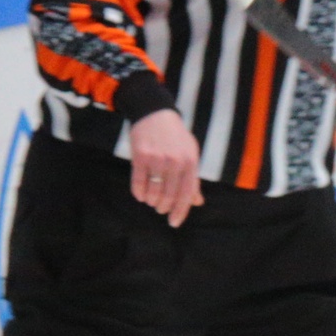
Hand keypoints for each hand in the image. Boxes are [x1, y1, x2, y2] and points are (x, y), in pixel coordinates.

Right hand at [128, 108, 203, 226]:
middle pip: (169, 195)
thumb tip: (197, 202)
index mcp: (190, 163)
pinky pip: (138, 182)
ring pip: (153, 191)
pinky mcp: (140, 156)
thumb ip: (193, 179)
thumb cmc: (176, 137)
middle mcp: (175, 162)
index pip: (187, 194)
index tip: (174, 222)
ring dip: (152, 201)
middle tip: (160, 209)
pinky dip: (139, 193)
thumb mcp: (190, 154)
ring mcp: (157, 159)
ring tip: (152, 202)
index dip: (180, 211)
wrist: (154, 113)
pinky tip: (141, 195)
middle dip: (164, 207)